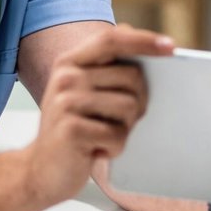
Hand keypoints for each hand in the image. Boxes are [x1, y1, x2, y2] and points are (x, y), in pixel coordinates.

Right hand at [20, 25, 169, 206]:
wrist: (39, 171)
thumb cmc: (74, 130)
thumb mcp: (84, 93)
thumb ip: (109, 69)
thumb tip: (154, 48)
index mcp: (70, 63)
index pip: (111, 40)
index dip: (143, 40)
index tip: (171, 47)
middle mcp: (65, 77)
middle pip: (131, 77)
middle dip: (138, 102)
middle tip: (118, 121)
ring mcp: (66, 103)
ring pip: (129, 107)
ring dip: (124, 128)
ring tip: (102, 136)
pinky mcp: (71, 131)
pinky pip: (118, 135)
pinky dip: (114, 148)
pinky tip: (96, 151)